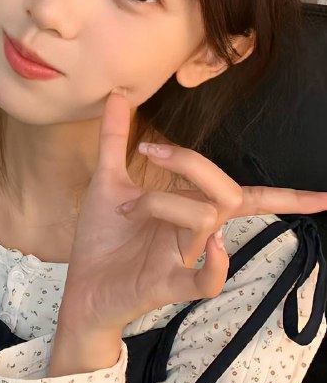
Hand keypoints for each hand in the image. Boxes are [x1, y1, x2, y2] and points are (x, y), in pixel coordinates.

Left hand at [59, 90, 326, 333]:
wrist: (80, 288)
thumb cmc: (103, 238)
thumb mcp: (108, 180)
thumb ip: (116, 139)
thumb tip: (118, 94)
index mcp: (192, 208)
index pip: (246, 197)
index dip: (287, 196)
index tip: (325, 197)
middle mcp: (198, 233)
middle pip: (227, 193)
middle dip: (193, 162)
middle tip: (150, 149)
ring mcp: (187, 259)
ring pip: (205, 220)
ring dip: (160, 202)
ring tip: (126, 208)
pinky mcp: (171, 286)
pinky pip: (207, 281)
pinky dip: (216, 265)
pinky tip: (214, 245)